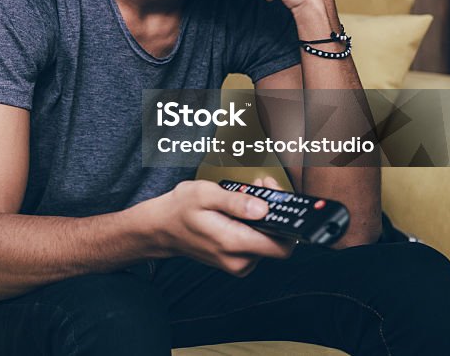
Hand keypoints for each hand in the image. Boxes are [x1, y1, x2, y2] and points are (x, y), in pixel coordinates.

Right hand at [144, 176, 294, 275]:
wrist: (161, 227)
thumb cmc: (180, 209)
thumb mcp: (205, 194)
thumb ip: (236, 202)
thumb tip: (263, 208)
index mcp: (233, 243)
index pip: (282, 245)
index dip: (289, 222)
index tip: (279, 197)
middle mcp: (239, 260)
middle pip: (277, 241)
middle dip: (275, 212)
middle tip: (263, 186)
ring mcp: (238, 263)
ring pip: (268, 242)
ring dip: (265, 217)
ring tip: (249, 193)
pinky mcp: (236, 261)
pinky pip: (257, 244)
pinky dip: (255, 225)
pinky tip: (244, 208)